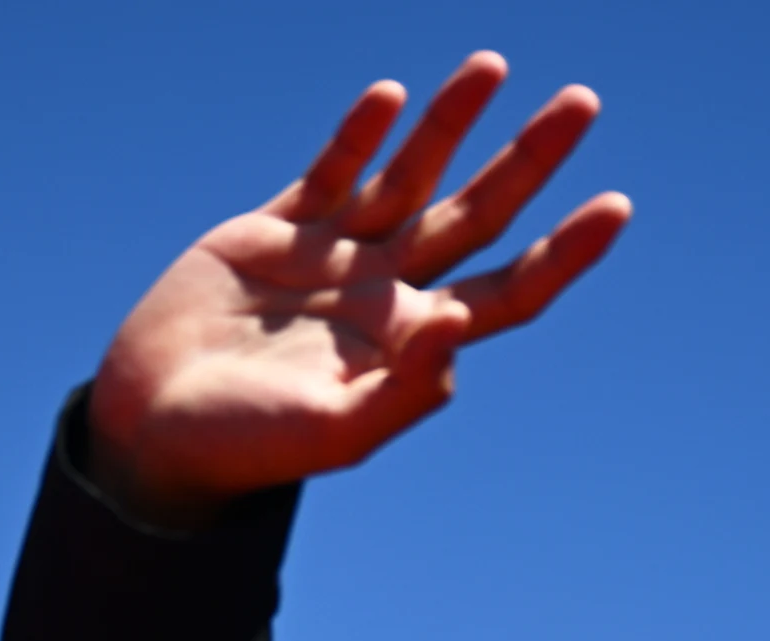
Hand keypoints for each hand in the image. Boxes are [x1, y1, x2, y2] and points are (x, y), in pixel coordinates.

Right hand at [86, 54, 630, 529]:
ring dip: (450, 122)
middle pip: (478, 217)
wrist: (153, 428)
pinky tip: (389, 96)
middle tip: (582, 103)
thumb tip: (456, 323)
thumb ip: (402, 390)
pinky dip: (357, 134)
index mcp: (412, 345)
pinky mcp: (275, 231)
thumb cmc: (247, 447)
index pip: (510, 290)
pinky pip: (330, 171)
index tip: (615, 207)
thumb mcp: (333, 432)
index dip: (563, 252)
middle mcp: (386, 293)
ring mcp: (334, 256)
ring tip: (491, 64)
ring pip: (410, 176)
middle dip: (529, 161)